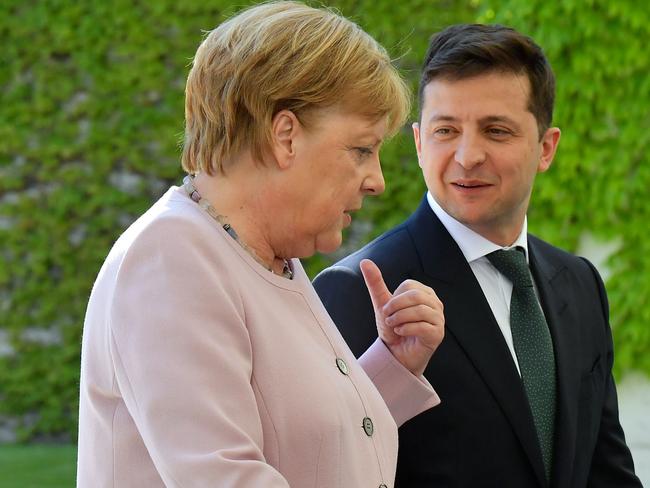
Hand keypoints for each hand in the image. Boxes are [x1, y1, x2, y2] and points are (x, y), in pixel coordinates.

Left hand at [360, 259, 443, 376]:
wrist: (396, 354)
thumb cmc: (393, 328)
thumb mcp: (382, 304)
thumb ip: (375, 283)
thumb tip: (366, 262)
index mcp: (424, 293)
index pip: (409, 286)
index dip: (394, 298)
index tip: (387, 310)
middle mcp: (435, 304)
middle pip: (415, 296)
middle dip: (395, 308)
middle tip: (388, 318)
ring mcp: (438, 319)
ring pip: (419, 311)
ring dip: (399, 319)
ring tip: (393, 325)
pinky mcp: (437, 334)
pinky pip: (422, 327)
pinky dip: (405, 329)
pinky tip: (400, 332)